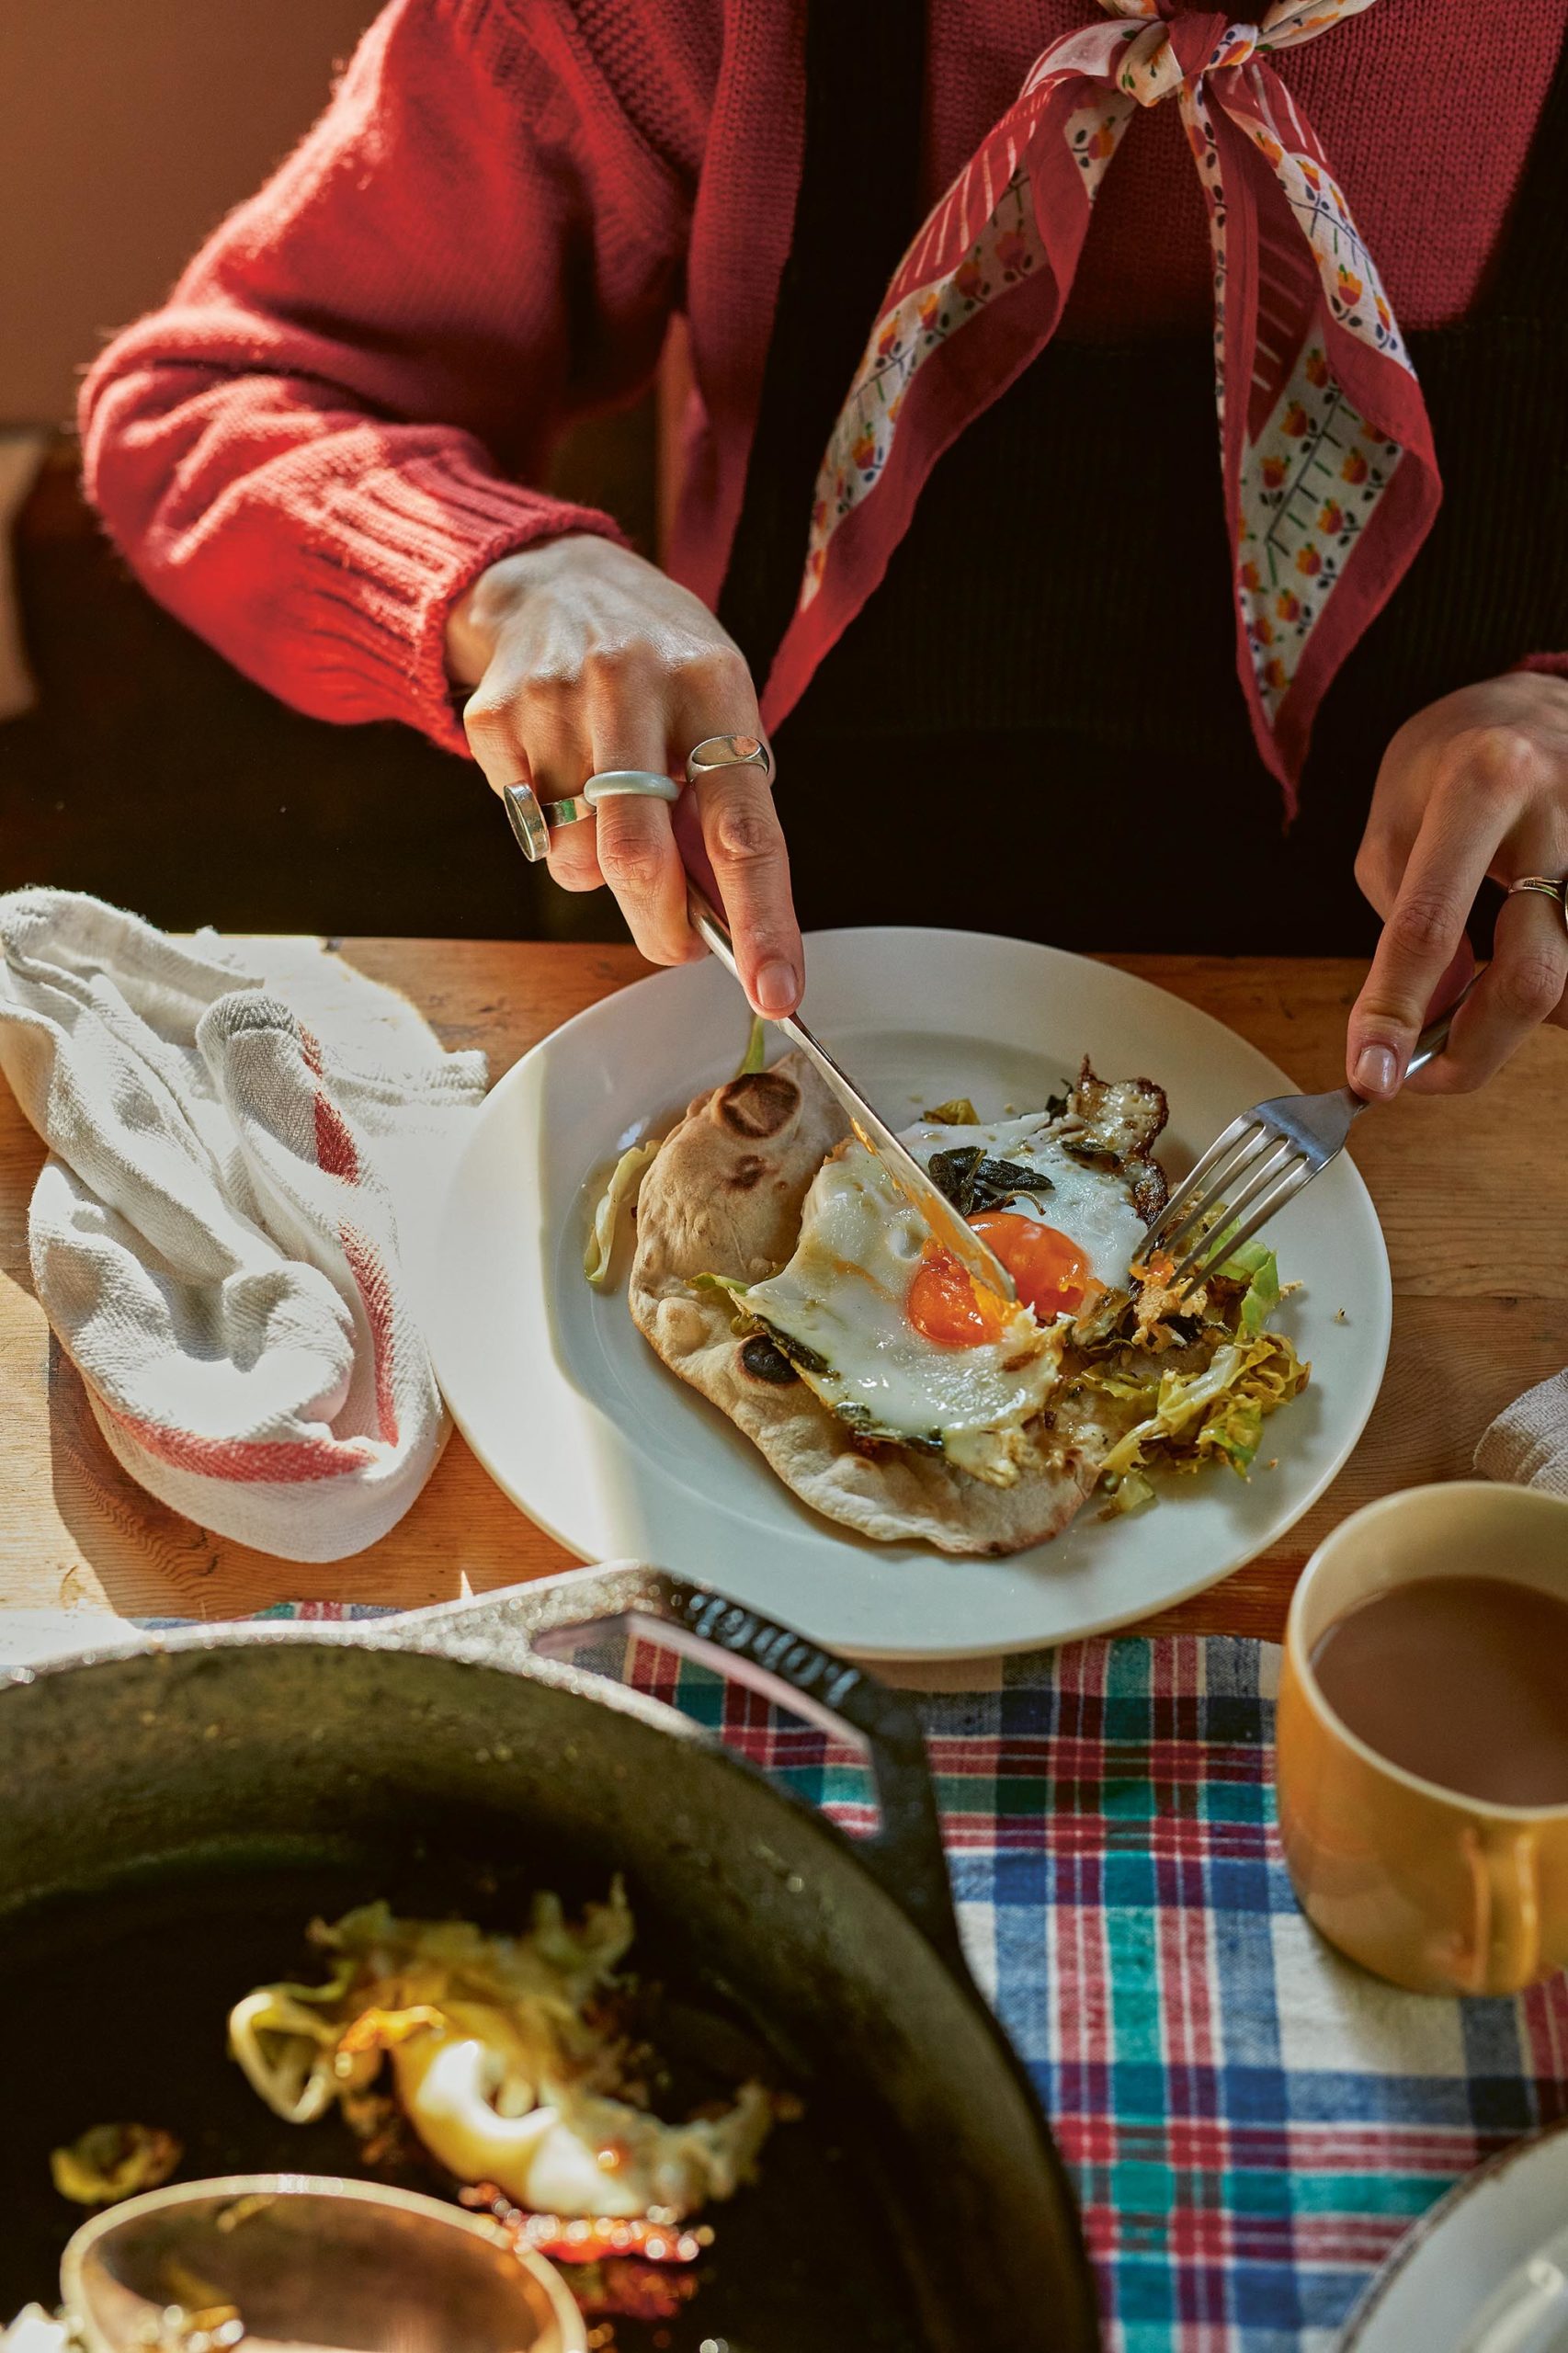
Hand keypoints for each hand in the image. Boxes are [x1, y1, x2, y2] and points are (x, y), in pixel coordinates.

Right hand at [447, 535, 801, 1014]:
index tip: (775, 989)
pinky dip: (549, 828)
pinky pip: (527, 828)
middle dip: (660, 926)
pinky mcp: (497, 717)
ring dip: (596, 868)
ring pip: (576, 857)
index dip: (763, 920)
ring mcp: (556, 699)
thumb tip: (726, 926)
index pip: (744, 828)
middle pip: (639, 859)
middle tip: (674, 944)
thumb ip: (720, 805)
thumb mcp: (714, 706)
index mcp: (712, 687)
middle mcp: (634, 685)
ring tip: (606, 811)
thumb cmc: (655, 663)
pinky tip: (561, 769)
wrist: (551, 576)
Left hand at [1346, 672, 1567, 1096]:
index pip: (1430, 924)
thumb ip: (1401, 921)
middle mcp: (1561, 811)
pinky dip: (1551, 994)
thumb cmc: (1457, 757)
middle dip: (1475, 1049)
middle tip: (1426, 1074)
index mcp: (1483, 784)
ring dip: (1515, 1021)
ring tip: (1474, 994)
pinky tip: (1520, 965)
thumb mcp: (1396, 819)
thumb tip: (1426, 1019)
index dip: (1394, 1013)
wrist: (1542, 699)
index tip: (1371, 1077)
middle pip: (1533, 977)